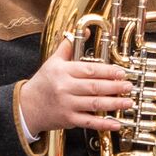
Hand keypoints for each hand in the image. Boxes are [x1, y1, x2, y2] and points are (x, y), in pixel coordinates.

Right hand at [17, 55, 134, 139]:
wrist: (26, 106)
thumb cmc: (43, 82)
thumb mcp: (53, 62)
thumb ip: (68, 47)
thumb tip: (84, 31)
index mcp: (63, 72)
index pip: (89, 70)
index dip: (107, 71)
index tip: (121, 72)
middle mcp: (65, 88)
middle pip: (94, 87)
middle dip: (114, 87)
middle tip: (129, 86)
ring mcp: (67, 105)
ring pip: (94, 104)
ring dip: (113, 104)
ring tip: (128, 101)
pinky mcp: (68, 120)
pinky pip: (88, 122)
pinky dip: (103, 124)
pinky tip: (116, 123)